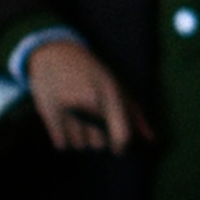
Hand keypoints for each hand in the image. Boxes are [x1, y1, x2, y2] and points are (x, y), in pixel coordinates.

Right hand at [25, 37, 154, 151]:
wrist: (53, 52)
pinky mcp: (49, 113)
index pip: (122, 136)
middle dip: (97, 137)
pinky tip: (64, 120)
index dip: (121, 146)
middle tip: (90, 120)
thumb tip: (151, 140)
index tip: (117, 147)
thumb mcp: (117, 85)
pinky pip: (62, 144)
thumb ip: (136, 114)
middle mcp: (89, 102)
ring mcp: (67, 108)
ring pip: (79, 145)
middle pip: (99, 144)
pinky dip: (63, 137)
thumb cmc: (91, 71)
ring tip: (76, 117)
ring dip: (79, 137)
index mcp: (110, 94)